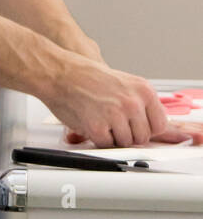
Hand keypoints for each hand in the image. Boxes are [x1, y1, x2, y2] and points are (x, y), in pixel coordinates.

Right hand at [46, 54, 202, 147]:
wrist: (58, 72)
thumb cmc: (86, 77)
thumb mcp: (122, 83)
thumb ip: (140, 104)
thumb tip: (154, 128)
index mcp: (143, 90)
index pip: (160, 125)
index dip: (145, 129)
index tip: (136, 127)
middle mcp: (133, 102)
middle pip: (143, 138)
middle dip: (128, 135)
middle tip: (112, 122)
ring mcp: (117, 115)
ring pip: (126, 144)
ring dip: (112, 138)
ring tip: (100, 119)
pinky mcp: (99, 127)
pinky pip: (107, 146)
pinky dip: (98, 139)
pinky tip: (91, 122)